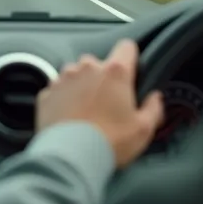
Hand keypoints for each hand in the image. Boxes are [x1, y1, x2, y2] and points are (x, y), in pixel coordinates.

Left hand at [36, 39, 164, 168]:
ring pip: (76, 74)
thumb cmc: (110, 142)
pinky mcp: (46, 93)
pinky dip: (63, 99)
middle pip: (99, 63)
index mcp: (115, 72)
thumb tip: (156, 98)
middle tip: (107, 103)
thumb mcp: (143, 129)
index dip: (130, 58)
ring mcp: (63, 79)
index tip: (130, 73)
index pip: (126, 47)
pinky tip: (69, 118)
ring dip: (81, 87)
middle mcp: (87, 68)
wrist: (70, 157)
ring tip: (86, 112)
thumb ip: (153, 108)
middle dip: (103, 78)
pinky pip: (58, 90)